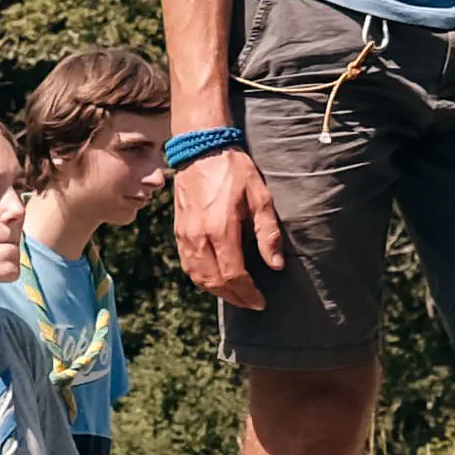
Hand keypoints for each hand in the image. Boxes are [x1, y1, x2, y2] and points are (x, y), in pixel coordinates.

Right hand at [173, 140, 284, 303]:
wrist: (202, 151)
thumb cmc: (235, 171)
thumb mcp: (260, 198)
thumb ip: (268, 233)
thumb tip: (275, 264)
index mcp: (221, 230)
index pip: (233, 274)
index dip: (248, 292)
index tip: (261, 301)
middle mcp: (199, 238)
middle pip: (214, 281)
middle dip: (234, 297)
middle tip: (251, 303)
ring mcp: (185, 237)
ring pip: (198, 277)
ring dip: (217, 291)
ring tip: (235, 295)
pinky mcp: (179, 233)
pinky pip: (189, 265)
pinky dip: (202, 279)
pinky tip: (215, 279)